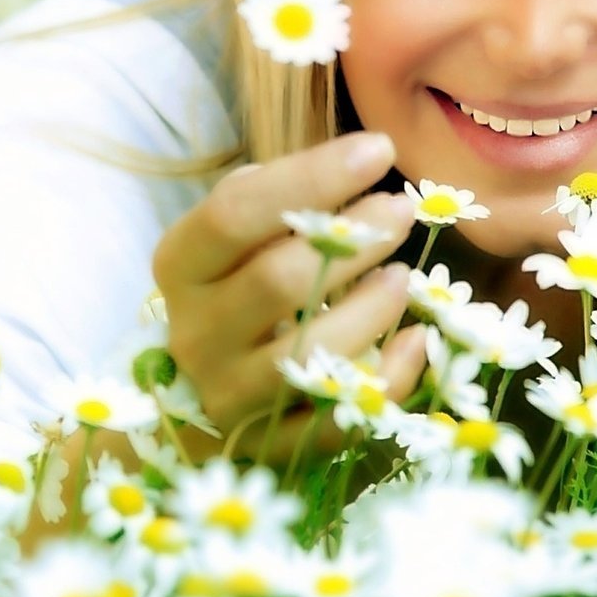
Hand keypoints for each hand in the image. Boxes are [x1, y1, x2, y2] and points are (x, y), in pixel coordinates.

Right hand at [151, 130, 425, 464]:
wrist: (190, 397)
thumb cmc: (230, 289)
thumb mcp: (233, 238)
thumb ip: (277, 199)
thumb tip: (355, 163)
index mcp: (180, 267)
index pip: (235, 214)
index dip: (312, 177)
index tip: (379, 149)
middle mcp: (195, 334)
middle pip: (276, 282)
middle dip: (351, 240)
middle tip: (400, 210)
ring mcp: (229, 397)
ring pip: (308, 356)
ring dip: (371, 311)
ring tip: (404, 276)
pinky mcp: (268, 447)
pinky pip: (337, 422)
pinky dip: (386, 380)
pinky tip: (416, 342)